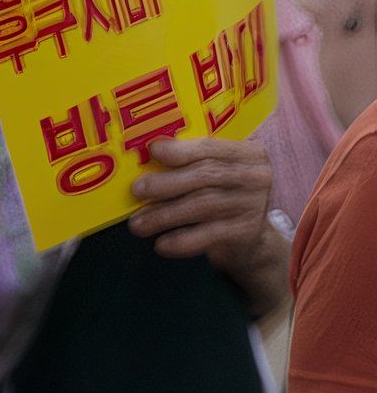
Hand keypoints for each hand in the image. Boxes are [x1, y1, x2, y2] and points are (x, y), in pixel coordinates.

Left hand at [130, 137, 286, 313]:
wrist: (252, 240)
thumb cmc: (222, 198)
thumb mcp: (216, 176)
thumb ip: (190, 165)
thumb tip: (143, 165)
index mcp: (245, 153)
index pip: (210, 147)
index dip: (180, 149)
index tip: (153, 151)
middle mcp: (254, 176)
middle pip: (205, 175)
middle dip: (166, 183)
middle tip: (137, 190)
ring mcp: (252, 204)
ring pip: (203, 205)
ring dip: (164, 215)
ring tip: (138, 225)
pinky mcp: (246, 231)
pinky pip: (208, 235)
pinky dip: (181, 241)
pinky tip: (161, 245)